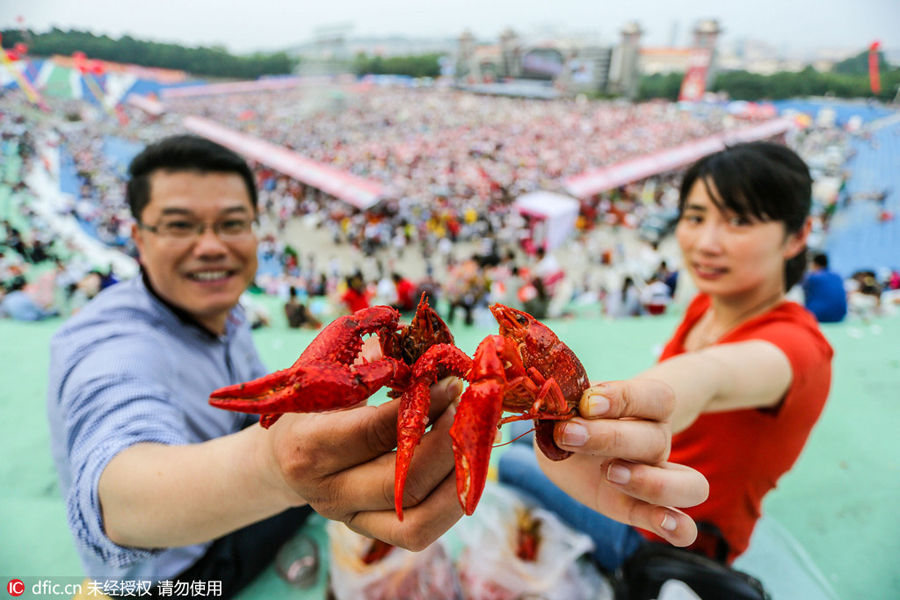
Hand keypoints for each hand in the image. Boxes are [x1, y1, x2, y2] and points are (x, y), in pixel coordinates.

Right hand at [267, 376, 464, 550]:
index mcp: (308, 447)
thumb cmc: (314, 407)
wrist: (285, 458)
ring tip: (469, 440)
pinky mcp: (374, 534)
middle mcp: (328, 493)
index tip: (452, 385)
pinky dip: (452, 499)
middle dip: (448, 445)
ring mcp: (352, 520)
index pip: (375, 432)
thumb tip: (429, 353)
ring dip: (457, 479)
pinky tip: (463, 465)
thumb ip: (374, 364)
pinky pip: (422, 531)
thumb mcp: (331, 379)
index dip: (422, 407)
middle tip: (466, 412)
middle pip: (404, 483)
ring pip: (420, 520)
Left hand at [536, 379, 708, 546]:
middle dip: (609, 437)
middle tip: (569, 435)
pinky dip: (678, 528)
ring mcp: (656, 477)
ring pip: (689, 485)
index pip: (654, 397)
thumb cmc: (570, 416)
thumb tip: (557, 404)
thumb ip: (567, 402)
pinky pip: (679, 525)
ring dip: (651, 483)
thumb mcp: (565, 405)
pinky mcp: (640, 509)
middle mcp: (657, 440)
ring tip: (610, 474)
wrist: (563, 443)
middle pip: (655, 440)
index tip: (587, 403)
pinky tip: (664, 523)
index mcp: (645, 406)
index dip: (624, 398)